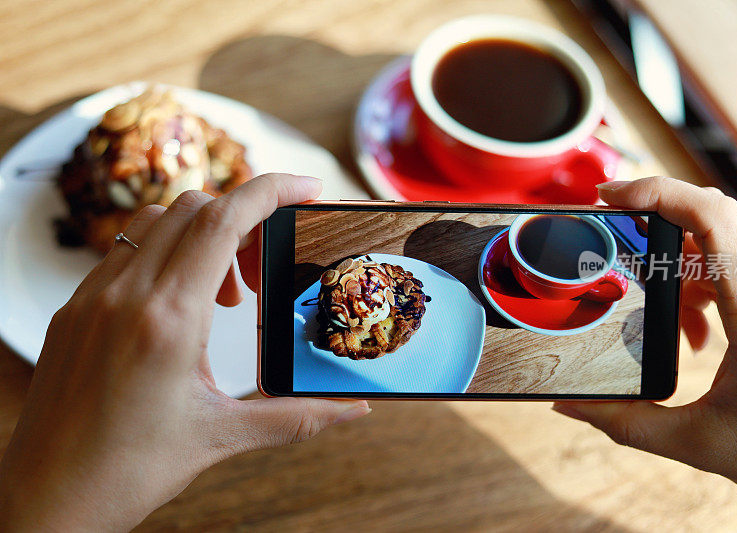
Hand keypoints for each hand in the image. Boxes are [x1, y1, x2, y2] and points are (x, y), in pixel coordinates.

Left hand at [0, 174, 370, 530]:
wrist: (44, 500)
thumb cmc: (125, 473)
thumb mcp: (221, 438)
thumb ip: (296, 417)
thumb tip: (352, 409)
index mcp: (168, 320)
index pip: (223, 220)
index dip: (272, 190)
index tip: (307, 187)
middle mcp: (125, 296)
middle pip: (194, 207)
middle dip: (243, 220)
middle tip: (264, 266)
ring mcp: (92, 298)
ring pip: (156, 223)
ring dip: (202, 237)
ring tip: (222, 295)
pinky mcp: (73, 310)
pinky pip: (125, 253)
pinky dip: (164, 256)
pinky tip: (179, 306)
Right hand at [552, 177, 736, 503]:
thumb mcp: (701, 444)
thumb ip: (627, 424)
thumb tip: (571, 406)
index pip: (712, 218)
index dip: (658, 192)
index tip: (610, 195)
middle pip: (709, 219)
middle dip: (652, 219)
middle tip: (609, 237)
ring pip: (715, 246)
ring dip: (672, 264)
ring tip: (647, 306)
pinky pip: (727, 273)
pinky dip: (693, 289)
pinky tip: (688, 333)